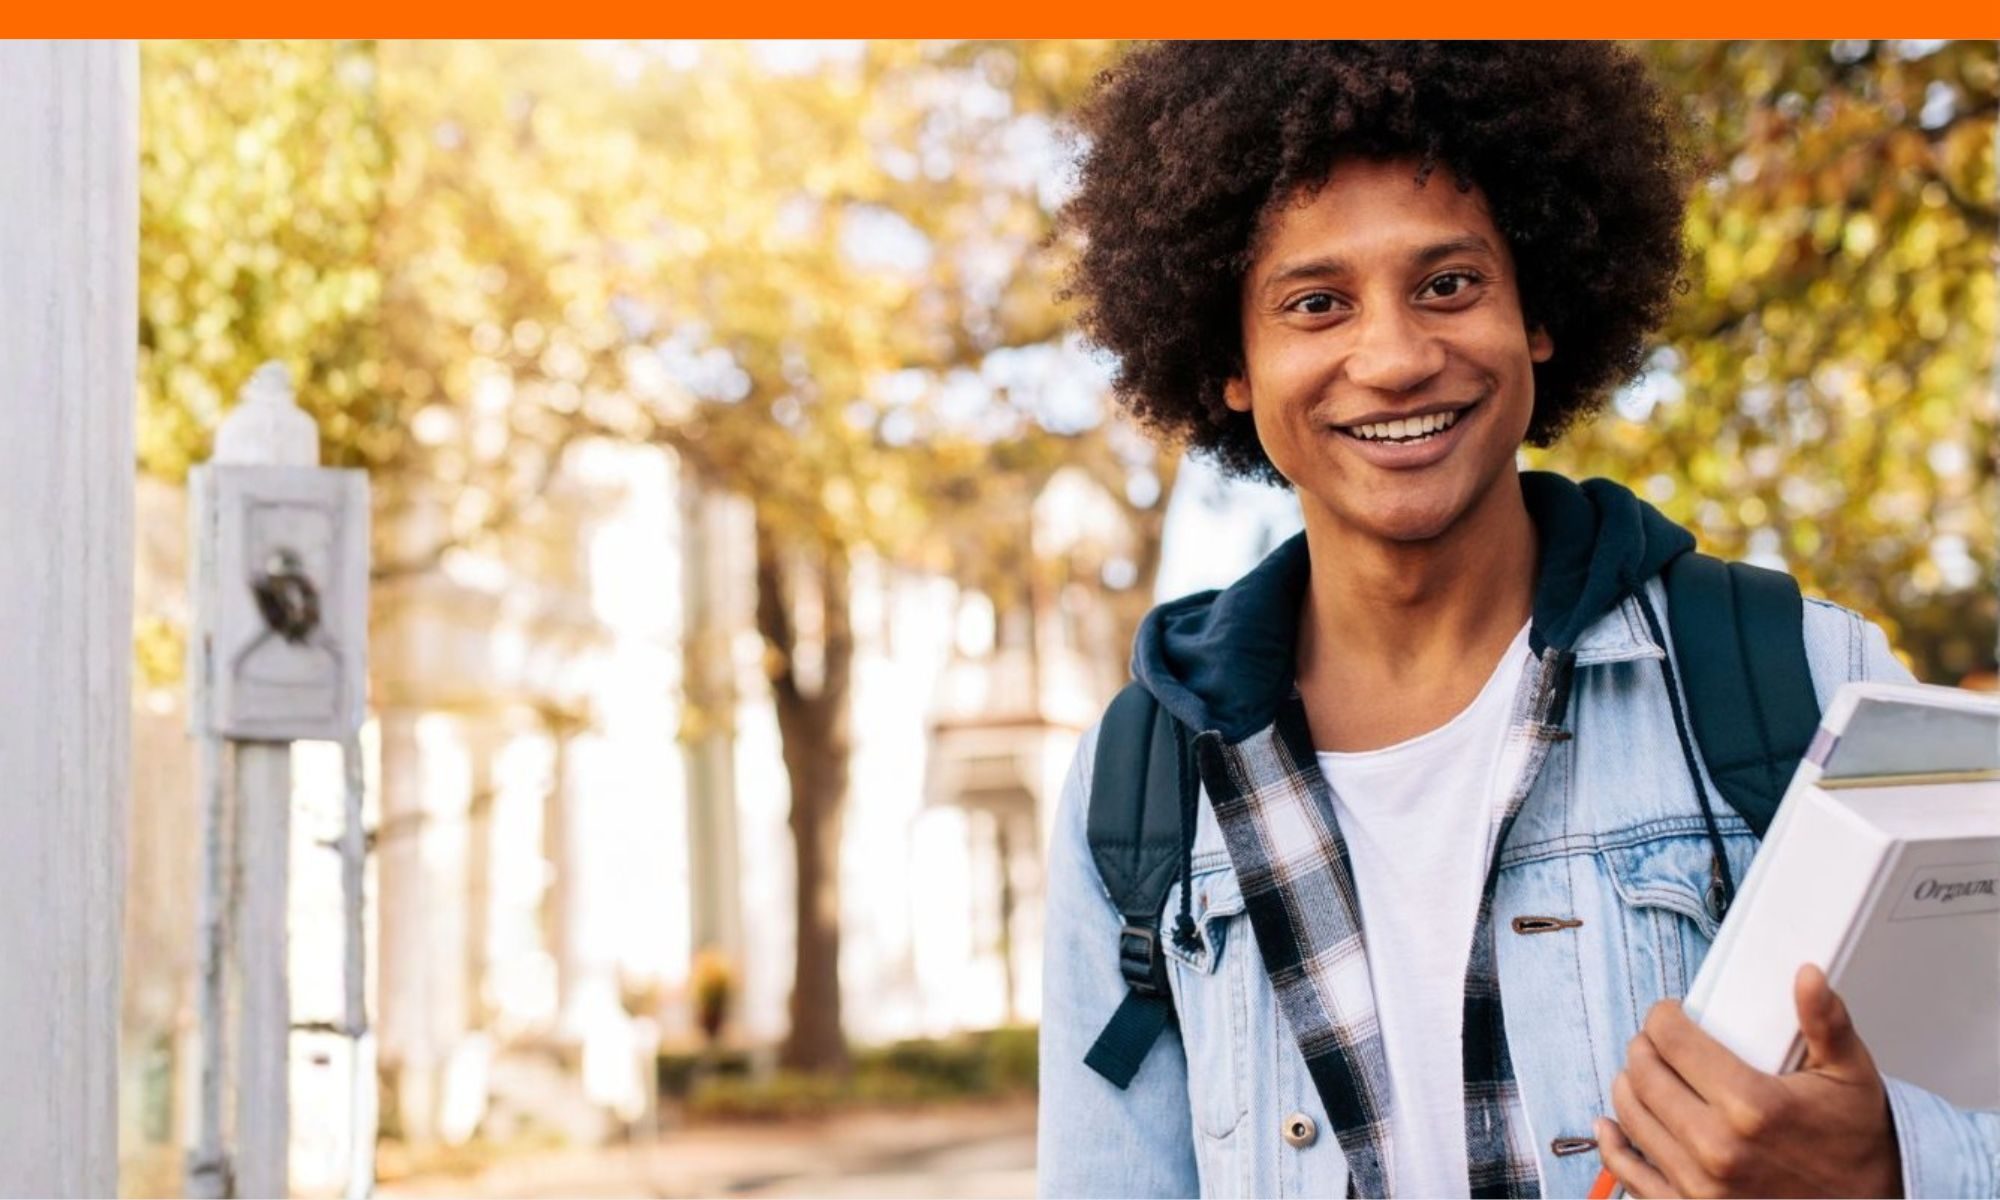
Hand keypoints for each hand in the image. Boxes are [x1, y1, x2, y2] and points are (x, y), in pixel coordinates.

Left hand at [1595, 965, 1901, 1197]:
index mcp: (1753, 1106)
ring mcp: (1699, 1185)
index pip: (1673, 1039)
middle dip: (1644, 1047)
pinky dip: (1614, 1145)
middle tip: (1657, 1040)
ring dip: (1629, 1085)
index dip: (1664, 1016)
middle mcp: (1717, 1147)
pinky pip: (1629, 1175)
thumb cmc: (1855, 1146)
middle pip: (1644, 1074)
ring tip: (1644, 1072)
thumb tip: (1807, 975)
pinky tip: (1610, 1125)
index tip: (1670, 1013)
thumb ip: (1826, 1023)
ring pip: (1630, 1115)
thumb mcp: (1851, 1077)